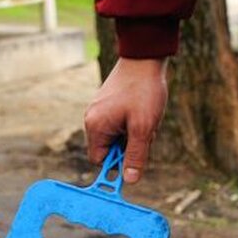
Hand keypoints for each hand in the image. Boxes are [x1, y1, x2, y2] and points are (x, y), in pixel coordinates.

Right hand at [84, 57, 168, 183]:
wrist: (144, 57)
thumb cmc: (143, 91)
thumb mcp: (143, 128)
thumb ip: (136, 156)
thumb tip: (130, 180)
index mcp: (96, 127)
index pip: (100, 161)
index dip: (117, 163)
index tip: (135, 156)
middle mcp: (92, 120)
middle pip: (110, 149)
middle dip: (129, 146)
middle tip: (145, 131)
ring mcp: (99, 111)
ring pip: (117, 137)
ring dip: (134, 134)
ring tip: (145, 118)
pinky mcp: (107, 104)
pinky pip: (120, 124)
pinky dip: (133, 123)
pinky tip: (143, 110)